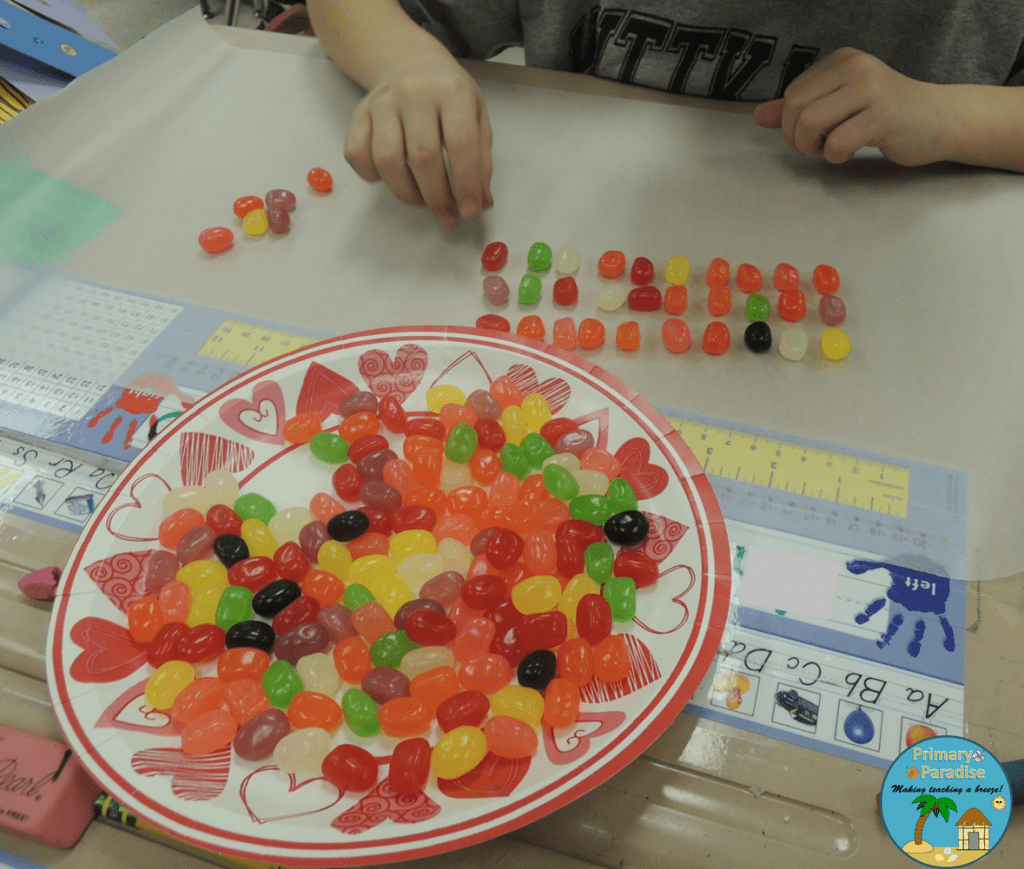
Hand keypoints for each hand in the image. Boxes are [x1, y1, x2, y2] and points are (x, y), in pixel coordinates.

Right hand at [344, 60, 493, 225]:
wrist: (412, 64)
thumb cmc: (450, 98)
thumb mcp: (477, 118)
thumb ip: (481, 161)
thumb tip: (480, 202)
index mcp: (452, 91)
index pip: (460, 143)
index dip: (466, 183)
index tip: (469, 212)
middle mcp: (414, 92)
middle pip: (422, 157)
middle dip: (436, 197)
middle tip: (447, 216)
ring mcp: (382, 101)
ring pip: (386, 160)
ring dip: (406, 193)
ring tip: (423, 200)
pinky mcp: (359, 113)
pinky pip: (357, 154)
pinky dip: (372, 176)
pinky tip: (392, 178)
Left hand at [753, 48, 948, 166]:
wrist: (938, 119)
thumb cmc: (885, 113)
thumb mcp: (840, 103)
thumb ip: (799, 108)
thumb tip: (758, 115)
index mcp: (842, 60)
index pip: (791, 94)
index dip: (790, 123)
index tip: (811, 134)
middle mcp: (855, 68)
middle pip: (795, 108)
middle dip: (796, 137)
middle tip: (817, 146)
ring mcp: (870, 90)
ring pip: (809, 123)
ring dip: (813, 147)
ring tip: (831, 148)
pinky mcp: (883, 116)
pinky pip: (836, 143)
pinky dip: (835, 156)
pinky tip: (851, 151)